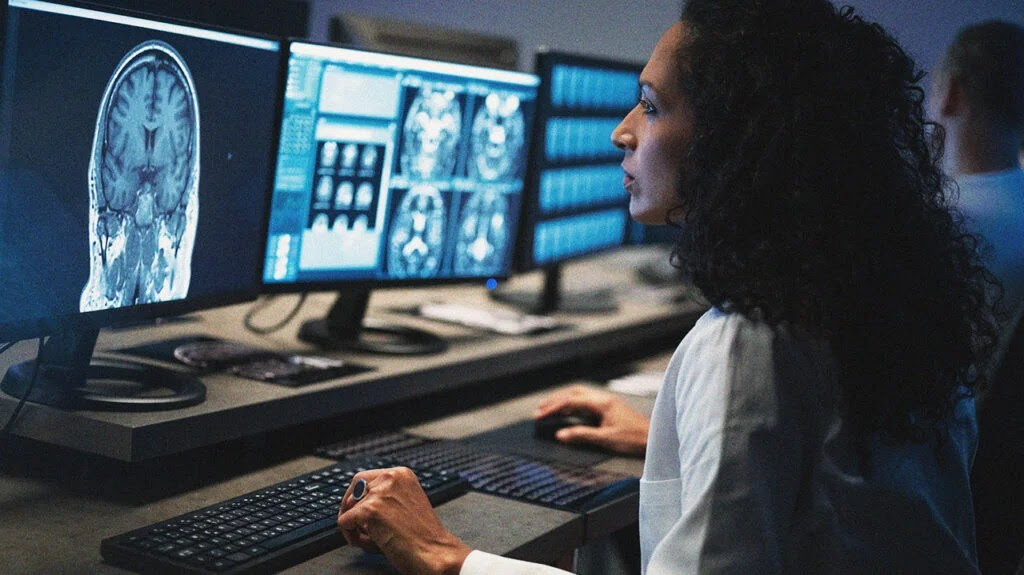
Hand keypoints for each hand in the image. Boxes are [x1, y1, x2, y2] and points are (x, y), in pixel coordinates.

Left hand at [337, 467, 471, 574]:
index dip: (359, 498)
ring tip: (372, 540)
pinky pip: (343, 522)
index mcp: (402, 474)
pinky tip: (368, 544)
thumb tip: (355, 505)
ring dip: (355, 526)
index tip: (359, 512)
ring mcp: (379, 493)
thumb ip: (385, 498)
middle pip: (354, 488)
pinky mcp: (370, 510)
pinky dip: (350, 536)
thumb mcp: (406, 504)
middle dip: (352, 508)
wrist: (434, 552)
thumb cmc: (423, 536)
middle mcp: (390, 478)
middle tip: (357, 526)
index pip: (365, 478)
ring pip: (348, 508)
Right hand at [535, 384, 649, 455]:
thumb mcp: (606, 439)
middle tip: (540, 409)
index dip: (554, 407)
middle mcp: (604, 399)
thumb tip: (561, 435)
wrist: (654, 438)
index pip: (571, 401)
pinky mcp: (609, 409)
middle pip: (574, 393)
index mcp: (602, 403)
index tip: (541, 415)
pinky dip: (573, 406)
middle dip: (555, 400)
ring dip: (563, 401)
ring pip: (580, 396)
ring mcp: (607, 403)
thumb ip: (582, 435)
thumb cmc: (635, 438)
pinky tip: (568, 413)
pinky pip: (586, 402)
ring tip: (549, 409)